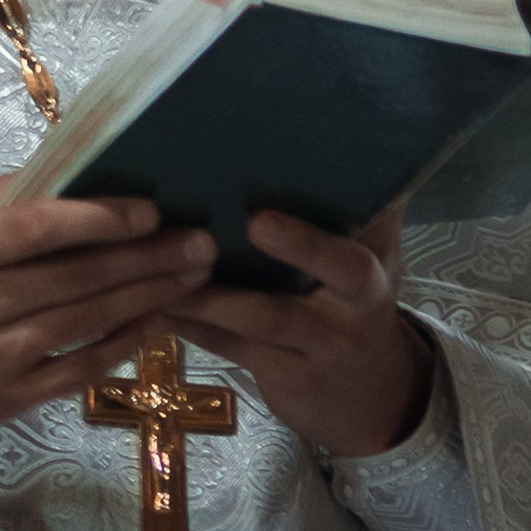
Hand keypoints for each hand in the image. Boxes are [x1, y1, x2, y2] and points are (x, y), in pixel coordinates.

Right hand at [0, 180, 218, 486]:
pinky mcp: (4, 399)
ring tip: (194, 273)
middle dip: (147, 257)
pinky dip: (122, 344)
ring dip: (148, 296)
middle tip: (200, 240)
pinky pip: (77, 368)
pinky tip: (156, 321)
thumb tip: (70, 174)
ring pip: (86, 320)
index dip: (96, 218)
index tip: (148, 209)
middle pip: (75, 276)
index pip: (33, 227)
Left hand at [173, 204, 432, 460]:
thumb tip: (364, 135)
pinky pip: (229, 349)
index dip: (304, 244)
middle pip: (282, 307)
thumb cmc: (363, 304)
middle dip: (225, 292)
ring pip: (248, 328)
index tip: (258, 222)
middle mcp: (342, 323)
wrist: (376, 395)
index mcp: (368, 282)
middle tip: (192, 251)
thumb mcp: (380, 259)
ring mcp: (310, 357)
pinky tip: (150, 305)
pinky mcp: (281, 382)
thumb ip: (369, 209)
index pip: (345, 262)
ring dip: (198, 302)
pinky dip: (189, 326)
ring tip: (150, 276)